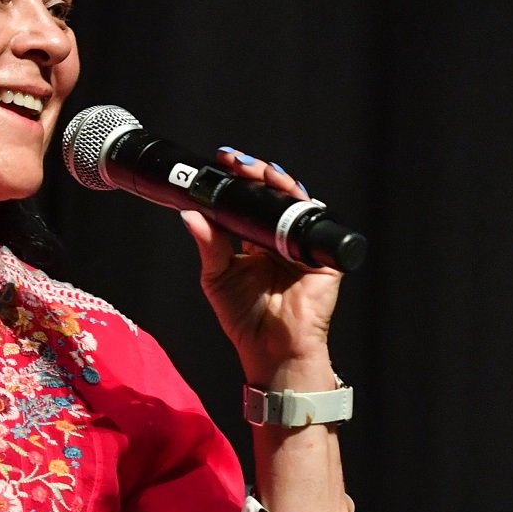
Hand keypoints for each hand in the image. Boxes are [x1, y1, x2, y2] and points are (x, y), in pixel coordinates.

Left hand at [178, 150, 342, 385]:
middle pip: (271, 196)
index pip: (248, 203)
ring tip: (258, 171)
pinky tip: (286, 192)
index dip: (237, 183)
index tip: (221, 165)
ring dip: (277, 181)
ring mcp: (302, 243)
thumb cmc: (245, 319)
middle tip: (236, 162)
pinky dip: (300, 202)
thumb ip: (208, 244)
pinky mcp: (322, 253)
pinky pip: (313, 219)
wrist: (272, 349)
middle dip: (255, 174)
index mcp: (256, 242)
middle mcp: (280, 238)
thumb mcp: (217, 277)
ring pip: (293, 201)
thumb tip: (189, 214)